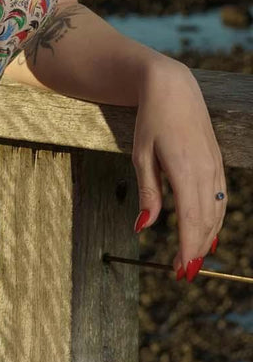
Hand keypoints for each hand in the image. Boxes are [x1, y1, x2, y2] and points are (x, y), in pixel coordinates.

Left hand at [131, 54, 225, 280]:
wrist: (172, 87)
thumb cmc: (151, 119)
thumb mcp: (141, 154)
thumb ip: (148, 192)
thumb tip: (144, 227)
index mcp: (186, 170)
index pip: (192, 220)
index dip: (187, 248)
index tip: (180, 271)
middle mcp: (206, 171)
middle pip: (206, 221)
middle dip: (196, 250)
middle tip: (183, 274)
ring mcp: (215, 167)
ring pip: (217, 212)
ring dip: (206, 238)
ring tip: (193, 260)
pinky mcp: (217, 163)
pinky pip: (220, 198)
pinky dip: (214, 219)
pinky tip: (207, 233)